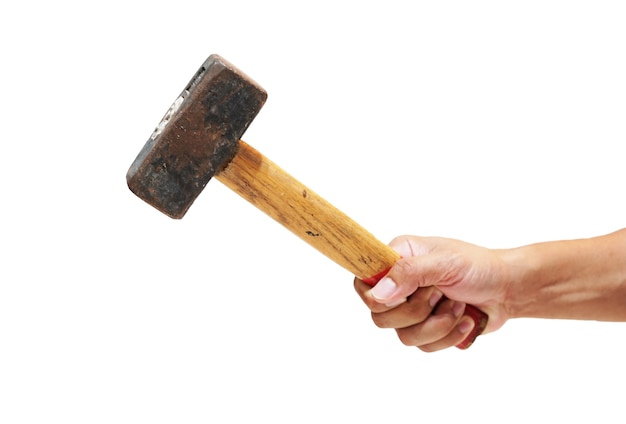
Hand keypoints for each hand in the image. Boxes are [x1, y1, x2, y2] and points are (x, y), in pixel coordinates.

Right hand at [354, 235, 511, 351]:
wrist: (508, 290)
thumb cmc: (479, 267)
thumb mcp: (445, 263)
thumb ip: (409, 274)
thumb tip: (378, 293)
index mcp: (397, 259)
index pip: (363, 282)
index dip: (376, 296)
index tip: (402, 295)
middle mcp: (400, 284)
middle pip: (380, 316)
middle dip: (417, 312)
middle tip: (440, 294)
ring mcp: (412, 309)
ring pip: (403, 336)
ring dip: (438, 325)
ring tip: (458, 306)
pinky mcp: (427, 329)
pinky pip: (423, 346)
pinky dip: (448, 336)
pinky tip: (464, 319)